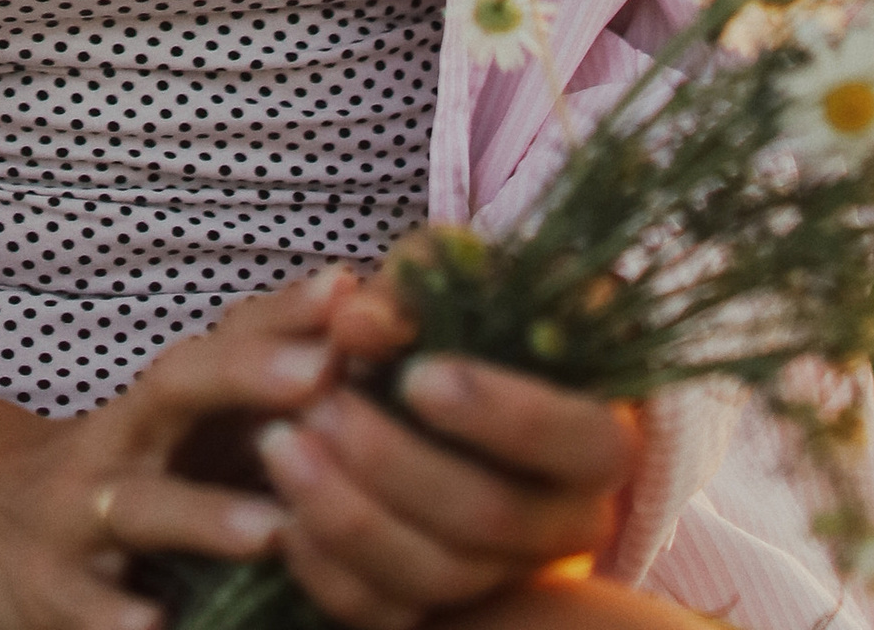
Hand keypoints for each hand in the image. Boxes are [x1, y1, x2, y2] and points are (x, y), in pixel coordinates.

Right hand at [0, 273, 345, 629]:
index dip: (288, 312)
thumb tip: (364, 306)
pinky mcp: (47, 591)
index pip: (227, 334)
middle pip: (176, 388)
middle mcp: (120, 441)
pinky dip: (114, 617)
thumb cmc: (116, 469)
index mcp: (163, 399)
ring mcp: (76, 516)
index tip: (355, 290)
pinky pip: (83, 605)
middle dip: (247, 375)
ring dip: (203, 515)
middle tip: (322, 374)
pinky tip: (152, 627)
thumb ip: (261, 378)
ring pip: (139, 506)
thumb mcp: (179, 421)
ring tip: (271, 529)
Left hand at [257, 270, 640, 629]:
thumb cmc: (455, 314)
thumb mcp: (441, 277)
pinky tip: (281, 516)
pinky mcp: (445, 608)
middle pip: (492, 517)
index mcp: (594, 436)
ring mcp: (504, 575)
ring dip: (348, 517)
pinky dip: (329, 572)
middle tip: (320, 406)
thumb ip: (405, 293)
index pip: (579, 439)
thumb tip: (354, 322)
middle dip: (397, 463)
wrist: (443, 382)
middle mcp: (564, 521)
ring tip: (279, 444)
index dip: (498, 412)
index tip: (415, 376)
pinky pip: (390, 617)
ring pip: (437, 576)